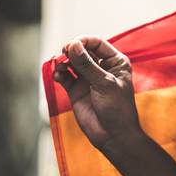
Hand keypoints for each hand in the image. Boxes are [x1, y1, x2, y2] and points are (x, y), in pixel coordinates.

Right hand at [52, 37, 143, 157]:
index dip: (84, 41)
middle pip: (82, 51)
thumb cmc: (117, 108)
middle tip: (63, 54)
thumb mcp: (104, 83)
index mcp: (115, 61)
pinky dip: (60, 74)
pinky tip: (58, 75)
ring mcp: (88, 79)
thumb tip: (73, 45)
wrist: (113, 135)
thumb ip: (87, 65)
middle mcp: (101, 67)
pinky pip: (65, 77)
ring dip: (63, 62)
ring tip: (60, 67)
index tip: (72, 44)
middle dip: (71, 51)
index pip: (97, 43)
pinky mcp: (76, 90)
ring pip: (72, 63)